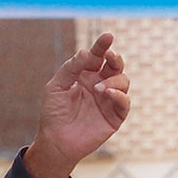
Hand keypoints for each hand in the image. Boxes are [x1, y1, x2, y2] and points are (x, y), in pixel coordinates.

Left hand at [24, 33, 130, 177]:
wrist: (54, 142)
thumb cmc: (53, 114)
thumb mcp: (56, 87)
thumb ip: (69, 69)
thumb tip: (86, 52)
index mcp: (86, 76)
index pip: (98, 56)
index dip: (103, 46)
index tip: (107, 36)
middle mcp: (100, 84)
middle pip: (115, 65)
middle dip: (115, 58)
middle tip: (110, 56)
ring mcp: (109, 100)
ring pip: (123, 81)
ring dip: (113, 80)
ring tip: (98, 88)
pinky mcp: (115, 116)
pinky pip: (124, 102)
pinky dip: (119, 95)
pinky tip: (106, 93)